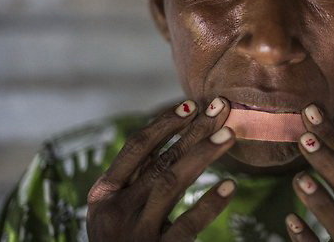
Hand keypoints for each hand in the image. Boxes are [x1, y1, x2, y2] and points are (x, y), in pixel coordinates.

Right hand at [86, 98, 235, 241]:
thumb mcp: (116, 211)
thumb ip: (138, 181)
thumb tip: (178, 138)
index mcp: (103, 194)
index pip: (135, 148)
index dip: (164, 124)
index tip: (191, 104)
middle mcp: (115, 210)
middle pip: (160, 160)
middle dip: (194, 131)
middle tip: (222, 107)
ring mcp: (134, 233)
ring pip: (171, 183)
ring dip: (202, 154)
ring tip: (230, 135)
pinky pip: (187, 225)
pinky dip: (209, 204)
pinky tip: (230, 186)